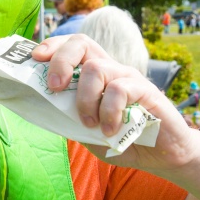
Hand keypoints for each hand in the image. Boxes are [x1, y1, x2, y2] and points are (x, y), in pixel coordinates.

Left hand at [31, 34, 199, 172]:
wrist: (164, 156)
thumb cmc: (123, 139)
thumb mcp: (87, 132)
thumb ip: (68, 119)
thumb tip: (40, 109)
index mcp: (94, 75)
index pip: (73, 46)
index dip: (53, 46)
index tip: (35, 58)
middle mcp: (111, 69)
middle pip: (83, 43)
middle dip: (61, 61)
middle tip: (55, 87)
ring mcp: (128, 77)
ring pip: (97, 68)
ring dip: (85, 98)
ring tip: (89, 123)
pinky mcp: (146, 90)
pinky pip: (120, 89)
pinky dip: (109, 111)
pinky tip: (110, 130)